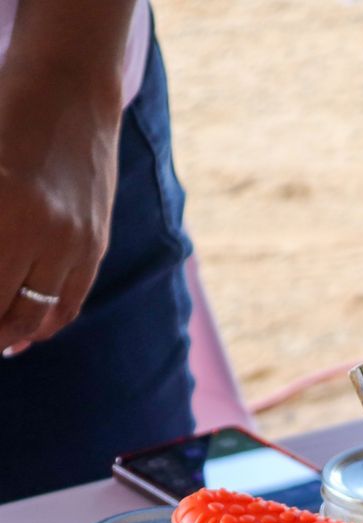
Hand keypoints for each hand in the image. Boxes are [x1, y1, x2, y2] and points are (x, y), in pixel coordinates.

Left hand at [0, 55, 121, 354]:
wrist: (71, 88)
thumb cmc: (5, 116)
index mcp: (4, 211)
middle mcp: (43, 234)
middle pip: (7, 313)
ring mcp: (76, 242)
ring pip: (40, 316)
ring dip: (13, 336)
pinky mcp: (96, 242)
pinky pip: (71, 301)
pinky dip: (46, 323)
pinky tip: (25, 332)